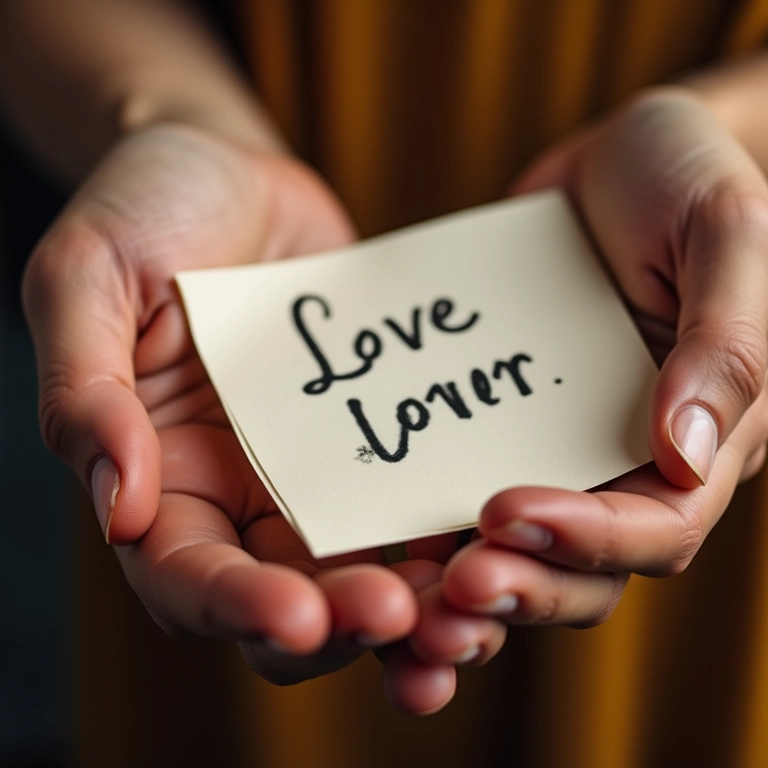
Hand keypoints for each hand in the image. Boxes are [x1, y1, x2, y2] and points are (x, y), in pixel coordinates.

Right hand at [22, 124, 455, 708]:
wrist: (237, 172)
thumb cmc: (146, 210)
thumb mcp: (86, 281)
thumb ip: (86, 394)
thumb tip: (117, 506)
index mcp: (158, 476)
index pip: (184, 577)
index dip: (234, 607)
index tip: (298, 615)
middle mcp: (237, 494)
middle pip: (285, 597)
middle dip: (339, 623)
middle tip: (400, 616)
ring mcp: (312, 473)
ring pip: (359, 570)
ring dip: (411, 604)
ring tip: (464, 612)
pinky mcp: (372, 440)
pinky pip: (413, 500)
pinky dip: (451, 535)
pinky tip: (498, 541)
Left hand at [406, 88, 767, 675]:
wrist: (617, 161)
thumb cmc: (690, 182)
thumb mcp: (729, 237)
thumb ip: (725, 345)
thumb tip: (688, 456)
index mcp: (703, 440)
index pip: (658, 526)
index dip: (589, 540)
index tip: (506, 512)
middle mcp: (629, 462)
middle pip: (582, 566)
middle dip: (520, 583)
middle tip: (451, 587)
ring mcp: (560, 446)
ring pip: (520, 544)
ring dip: (467, 576)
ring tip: (407, 587)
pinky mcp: (503, 422)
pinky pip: (463, 477)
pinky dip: (427, 514)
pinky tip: (377, 526)